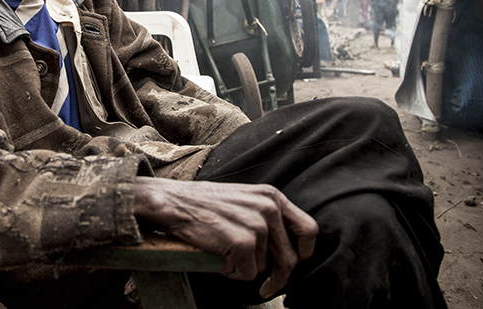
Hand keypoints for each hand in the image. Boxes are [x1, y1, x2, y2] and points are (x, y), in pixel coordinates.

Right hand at [133, 177, 317, 298]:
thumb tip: (283, 248)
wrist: (174, 202)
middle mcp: (269, 208)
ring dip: (246, 270)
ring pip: (265, 268)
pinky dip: (232, 273)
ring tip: (226, 256)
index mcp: (272, 196)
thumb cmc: (203, 204)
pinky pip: (247, 274)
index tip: (294, 263)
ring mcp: (257, 225)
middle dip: (279, 277)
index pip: (309, 229)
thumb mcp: (244, 199)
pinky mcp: (242, 243)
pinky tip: (219, 259)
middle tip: (267, 287)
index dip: (305, 252)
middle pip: (291, 257)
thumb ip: (265, 215)